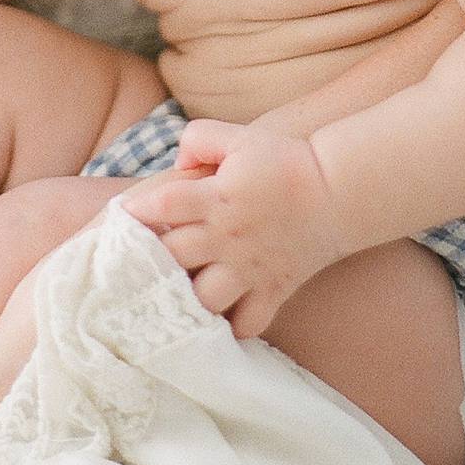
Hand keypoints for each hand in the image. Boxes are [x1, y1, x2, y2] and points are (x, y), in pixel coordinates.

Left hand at [118, 118, 351, 337]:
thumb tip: (176, 164)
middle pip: (172, 258)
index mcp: (217, 197)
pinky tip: (220, 319)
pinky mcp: (272, 289)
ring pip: (203, 300)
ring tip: (176, 297)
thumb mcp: (241, 136)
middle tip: (139, 264)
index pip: (163, 205)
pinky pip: (247, 324)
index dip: (137, 211)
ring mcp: (249, 268)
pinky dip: (231, 327)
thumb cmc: (286, 161)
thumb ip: (200, 138)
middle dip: (150, 261)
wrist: (339, 189)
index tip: (125, 217)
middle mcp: (228, 237)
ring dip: (186, 300)